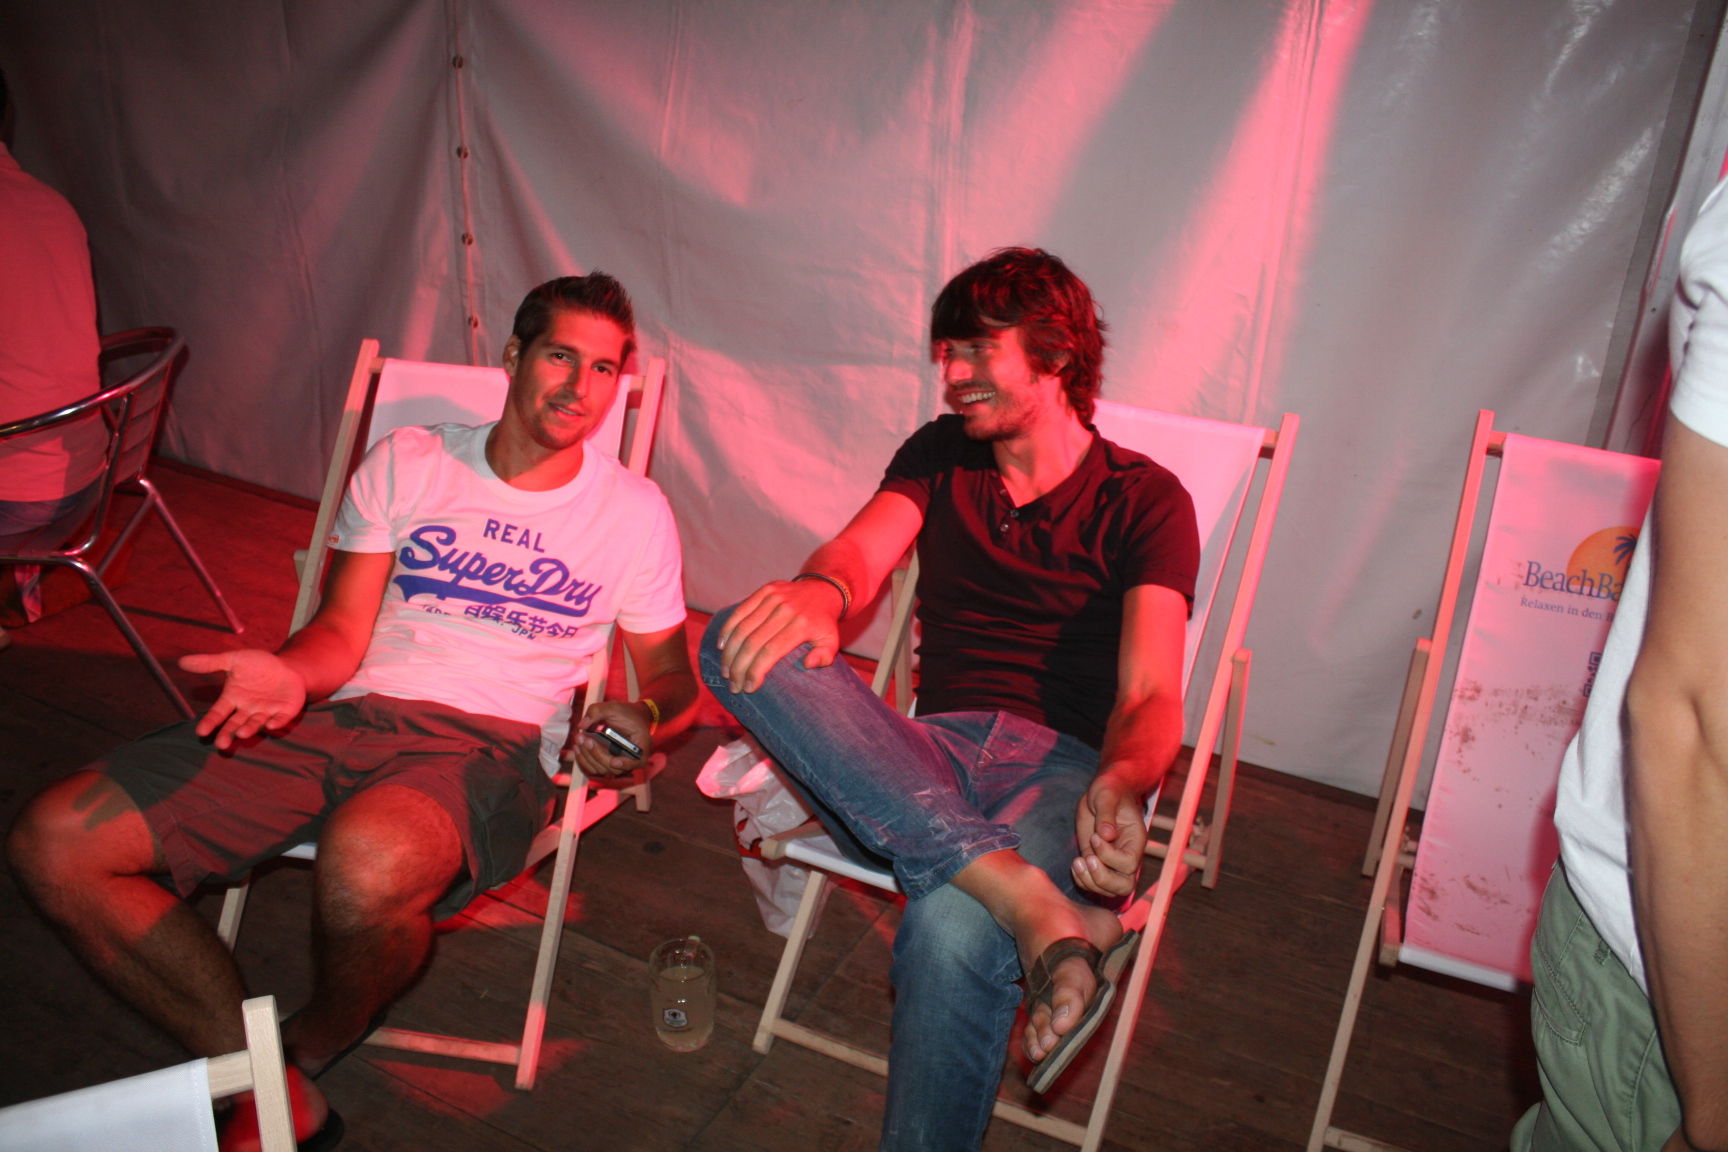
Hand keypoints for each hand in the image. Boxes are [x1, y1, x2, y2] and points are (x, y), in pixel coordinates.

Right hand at [178, 649, 306, 749]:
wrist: (287, 666)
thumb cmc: (258, 665)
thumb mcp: (234, 660)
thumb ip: (210, 663)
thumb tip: (181, 661)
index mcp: (233, 699)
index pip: (218, 713)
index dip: (210, 722)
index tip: (200, 731)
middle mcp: (247, 709)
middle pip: (234, 724)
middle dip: (227, 734)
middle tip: (221, 744)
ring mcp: (266, 712)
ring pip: (255, 724)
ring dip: (248, 729)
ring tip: (241, 733)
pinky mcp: (284, 711)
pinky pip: (280, 719)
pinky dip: (276, 723)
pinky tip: (271, 725)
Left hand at [571, 700, 653, 778]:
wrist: (628, 717)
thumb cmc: (624, 712)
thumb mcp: (614, 706)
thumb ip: (597, 711)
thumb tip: (582, 725)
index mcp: (641, 744)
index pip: (638, 761)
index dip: (627, 764)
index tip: (614, 761)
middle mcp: (631, 758)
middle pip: (614, 767)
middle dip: (597, 754)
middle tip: (584, 738)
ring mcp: (619, 763)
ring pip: (602, 770)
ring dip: (588, 757)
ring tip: (579, 739)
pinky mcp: (607, 764)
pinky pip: (595, 769)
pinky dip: (584, 761)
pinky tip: (577, 748)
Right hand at [715, 578, 843, 692]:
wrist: (823, 590)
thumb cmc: (823, 624)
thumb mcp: (832, 642)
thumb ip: (824, 657)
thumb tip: (808, 664)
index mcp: (802, 625)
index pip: (771, 651)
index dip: (755, 671)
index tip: (748, 687)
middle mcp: (785, 609)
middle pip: (753, 642)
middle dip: (739, 667)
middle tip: (733, 685)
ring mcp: (774, 597)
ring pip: (743, 628)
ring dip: (729, 652)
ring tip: (726, 671)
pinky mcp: (765, 590)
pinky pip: (740, 611)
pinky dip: (728, 629)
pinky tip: (721, 647)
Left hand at [1072, 770, 1146, 897]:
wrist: (1103, 792)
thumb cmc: (1109, 791)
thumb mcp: (1106, 796)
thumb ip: (1106, 814)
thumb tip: (1107, 835)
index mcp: (1135, 841)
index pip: (1129, 864)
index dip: (1109, 856)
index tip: (1095, 837)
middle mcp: (1127, 856)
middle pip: (1124, 886)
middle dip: (1102, 879)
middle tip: (1087, 858)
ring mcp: (1111, 863)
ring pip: (1109, 891)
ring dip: (1090, 881)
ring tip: (1077, 861)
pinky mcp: (1097, 862)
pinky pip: (1093, 885)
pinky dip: (1082, 880)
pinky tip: (1075, 864)